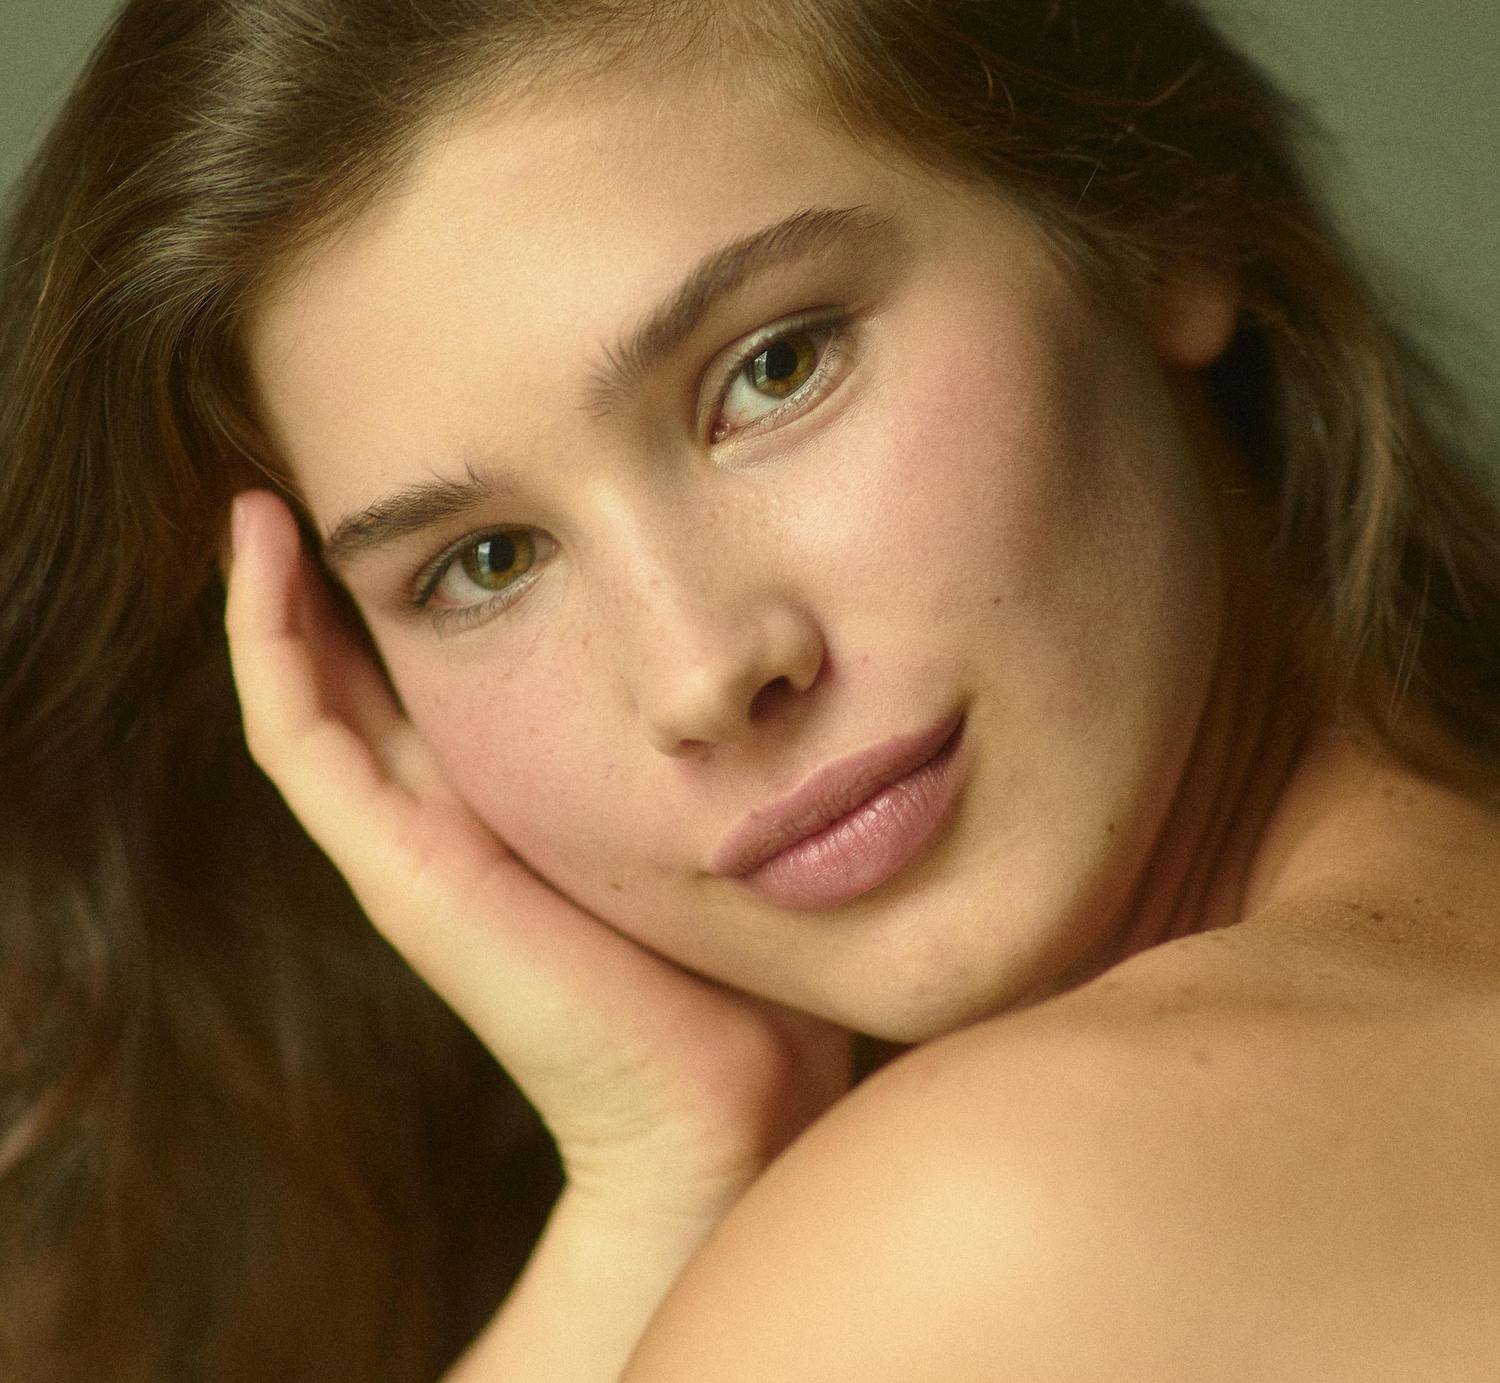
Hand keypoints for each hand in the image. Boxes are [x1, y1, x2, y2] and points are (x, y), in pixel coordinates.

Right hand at [223, 489, 855, 1221]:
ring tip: (261, 499)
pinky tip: (261, 546)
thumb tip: (753, 668)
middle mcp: (451, 825)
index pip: (434, 690)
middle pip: (359, 688)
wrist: (719, 1110)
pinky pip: (297, 736)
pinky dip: (265, 640)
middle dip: (333, 590)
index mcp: (518, 813)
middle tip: (319, 483)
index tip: (422, 509)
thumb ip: (702, 763)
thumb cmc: (741, 974)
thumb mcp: (713, 827)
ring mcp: (411, 850)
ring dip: (275, 600)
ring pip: (306, 700)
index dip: (409, 605)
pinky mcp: (399, 868)